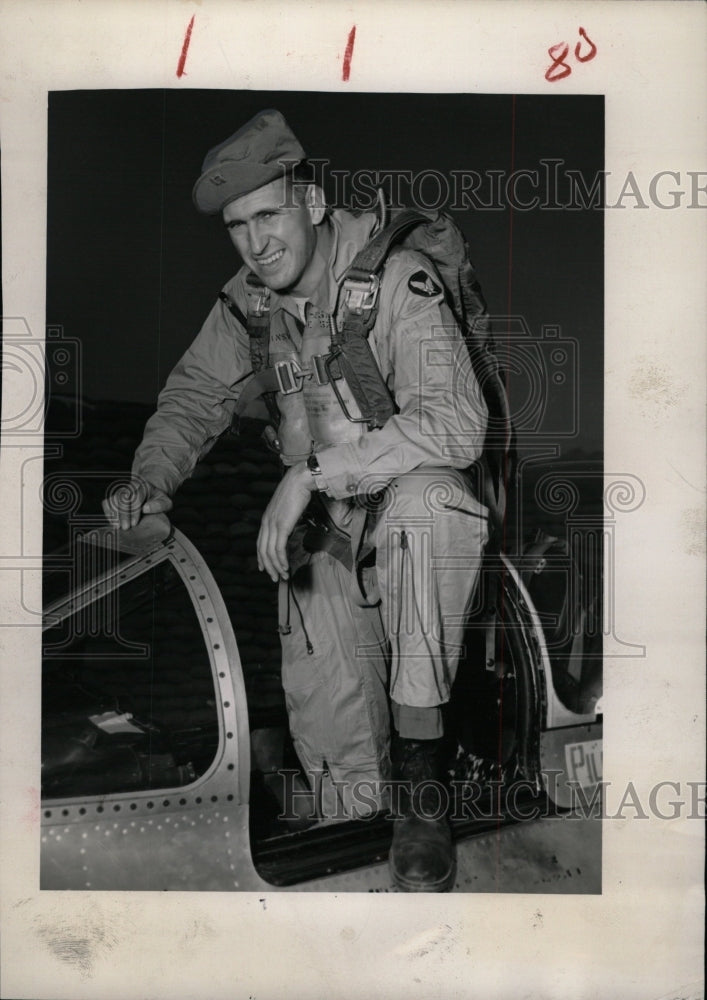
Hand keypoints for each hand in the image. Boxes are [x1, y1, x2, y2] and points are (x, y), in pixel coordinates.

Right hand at [102, 477, 172, 529]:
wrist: (150, 491)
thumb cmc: (157, 499)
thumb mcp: (165, 501)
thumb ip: (160, 505)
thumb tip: (146, 508)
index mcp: (143, 486)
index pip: (136, 497)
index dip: (134, 511)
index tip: (135, 523)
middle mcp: (131, 486)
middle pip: (123, 498)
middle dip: (123, 514)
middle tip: (125, 527)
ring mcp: (121, 490)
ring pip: (114, 500)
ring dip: (115, 514)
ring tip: (118, 526)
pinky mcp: (115, 496)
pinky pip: (107, 502)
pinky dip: (108, 512)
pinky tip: (112, 522)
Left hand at [257, 462, 314, 581]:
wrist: (300, 479)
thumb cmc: (297, 490)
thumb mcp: (287, 507)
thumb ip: (284, 518)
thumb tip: (288, 527)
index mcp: (266, 518)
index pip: (260, 543)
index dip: (261, 557)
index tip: (265, 568)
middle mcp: (267, 522)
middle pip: (263, 550)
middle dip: (269, 567)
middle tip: (276, 578)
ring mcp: (273, 524)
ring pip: (270, 552)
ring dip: (276, 566)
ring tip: (283, 576)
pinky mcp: (282, 526)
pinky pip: (279, 548)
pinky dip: (281, 560)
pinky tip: (286, 567)